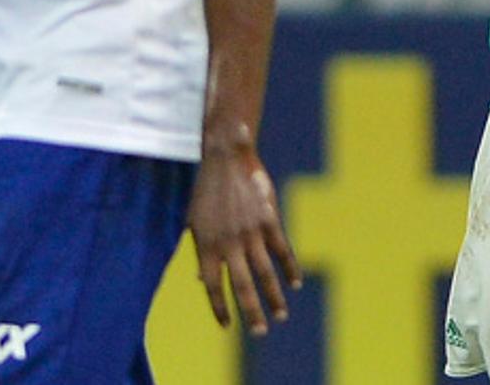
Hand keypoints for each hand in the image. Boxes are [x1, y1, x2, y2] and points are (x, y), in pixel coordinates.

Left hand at [189, 146, 302, 335]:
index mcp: (206, 245)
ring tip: (281, 315)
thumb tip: (199, 279)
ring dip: (273, 296)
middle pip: (241, 286)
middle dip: (252, 311)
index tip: (227, 325)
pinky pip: (282, 249)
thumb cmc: (206, 190)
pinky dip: (290, 267)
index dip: (219, 308)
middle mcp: (228, 243)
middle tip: (260, 332)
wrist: (226, 157)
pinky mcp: (269, 219)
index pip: (211, 286)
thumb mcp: (193, 221)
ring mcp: (250, 232)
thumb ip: (200, 251)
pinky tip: (296, 282)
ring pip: (264, 272)